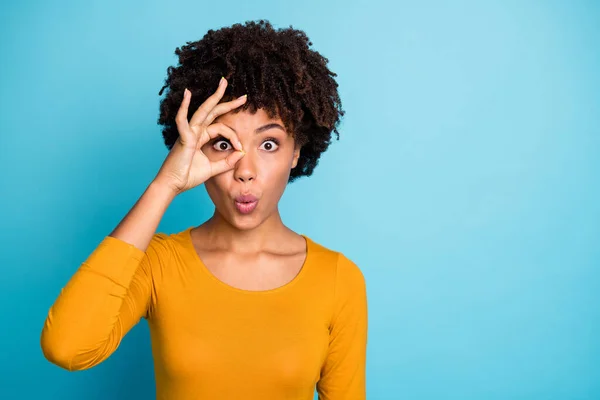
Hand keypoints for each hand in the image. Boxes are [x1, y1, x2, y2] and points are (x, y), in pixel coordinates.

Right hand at [153, 78, 245, 194]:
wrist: (173, 185)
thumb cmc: (188, 176)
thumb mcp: (213, 169)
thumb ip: (227, 162)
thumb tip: (242, 153)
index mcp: (202, 137)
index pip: (222, 128)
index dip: (234, 137)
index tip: (241, 148)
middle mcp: (195, 131)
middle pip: (213, 112)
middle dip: (228, 102)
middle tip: (244, 96)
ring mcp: (188, 133)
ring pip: (203, 111)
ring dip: (214, 97)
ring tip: (223, 83)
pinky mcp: (183, 138)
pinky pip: (183, 120)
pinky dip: (184, 107)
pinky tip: (187, 94)